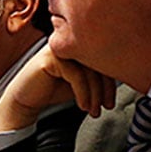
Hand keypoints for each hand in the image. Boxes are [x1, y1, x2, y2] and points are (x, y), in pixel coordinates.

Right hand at [0, 46, 117, 131]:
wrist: (26, 98)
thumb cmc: (54, 89)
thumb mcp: (83, 82)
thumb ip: (98, 75)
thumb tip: (124, 78)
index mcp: (80, 42)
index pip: (104, 58)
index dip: (111, 82)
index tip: (110, 102)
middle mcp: (70, 40)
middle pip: (99, 63)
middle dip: (105, 89)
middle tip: (106, 107)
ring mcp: (60, 47)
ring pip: (89, 70)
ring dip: (94, 95)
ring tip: (93, 111)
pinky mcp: (52, 57)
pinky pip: (77, 75)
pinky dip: (83, 94)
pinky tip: (83, 106)